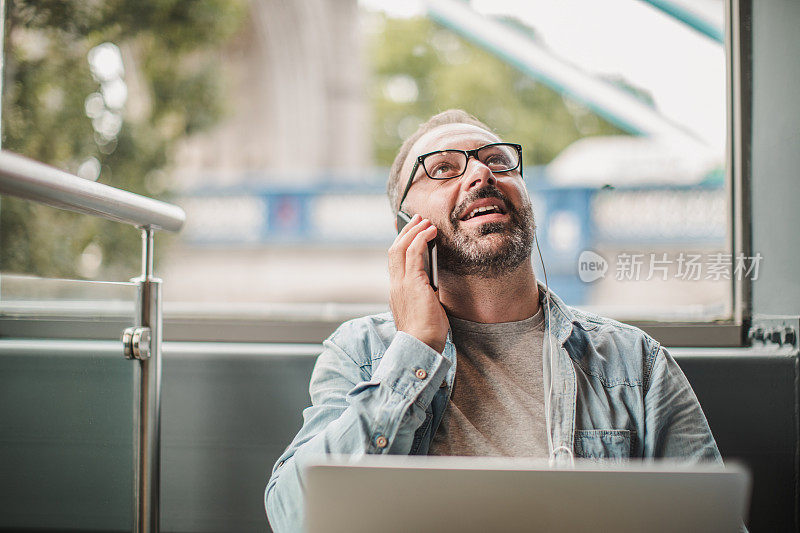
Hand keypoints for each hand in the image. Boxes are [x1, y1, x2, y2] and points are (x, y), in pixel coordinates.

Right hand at [388, 214, 448, 352]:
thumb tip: (433, 282)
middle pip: (394, 250)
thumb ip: (425, 293)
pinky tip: (430, 232)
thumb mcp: (424, 308)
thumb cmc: (426, 332)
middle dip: (406, 232)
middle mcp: (395, 285)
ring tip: (426, 222)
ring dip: (414, 231)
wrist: (421, 345)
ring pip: (401, 247)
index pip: (395, 262)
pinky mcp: (412, 283)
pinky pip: (413, 253)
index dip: (401, 244)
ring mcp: (401, 283)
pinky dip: (421, 239)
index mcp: (396, 291)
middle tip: (417, 220)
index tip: (410, 233)